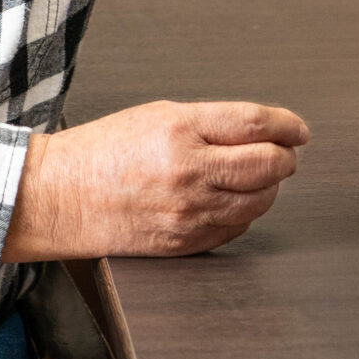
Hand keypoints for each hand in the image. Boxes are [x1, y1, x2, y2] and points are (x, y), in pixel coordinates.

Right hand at [1, 100, 309, 260]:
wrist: (60, 197)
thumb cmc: (102, 152)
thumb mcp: (157, 116)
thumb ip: (210, 124)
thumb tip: (260, 132)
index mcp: (180, 130)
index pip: (256, 125)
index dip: (287, 125)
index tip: (297, 129)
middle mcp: (189, 172)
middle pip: (268, 165)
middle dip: (285, 158)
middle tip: (286, 152)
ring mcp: (189, 212)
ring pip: (258, 201)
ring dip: (269, 187)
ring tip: (260, 176)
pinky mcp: (185, 242)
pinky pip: (237, 229)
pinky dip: (246, 213)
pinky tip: (235, 201)